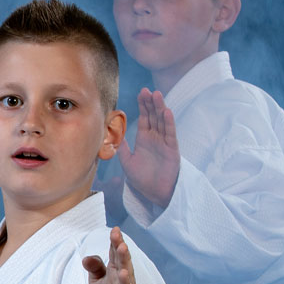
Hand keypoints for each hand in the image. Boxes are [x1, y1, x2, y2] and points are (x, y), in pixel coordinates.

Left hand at [83, 228, 146, 283]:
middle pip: (122, 262)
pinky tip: (123, 275)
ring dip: (125, 262)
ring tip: (123, 248)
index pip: (115, 256)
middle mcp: (122, 282)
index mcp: (115, 275)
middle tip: (117, 232)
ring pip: (126, 276)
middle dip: (119, 247)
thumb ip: (94, 269)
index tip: (114, 229)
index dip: (115, 242)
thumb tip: (87, 257)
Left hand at [116, 88, 179, 207]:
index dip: (144, 105)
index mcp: (145, 139)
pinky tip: (166, 112)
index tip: (141, 93)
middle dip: (151, 103)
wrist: (155, 194)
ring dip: (160, 108)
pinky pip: (170, 134)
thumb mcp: (127, 161)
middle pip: (154, 116)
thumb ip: (121, 146)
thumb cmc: (142, 179)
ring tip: (157, 95)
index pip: (145, 118)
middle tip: (147, 89)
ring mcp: (164, 142)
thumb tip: (112, 133)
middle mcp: (155, 138)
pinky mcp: (172, 150)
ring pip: (162, 121)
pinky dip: (168, 123)